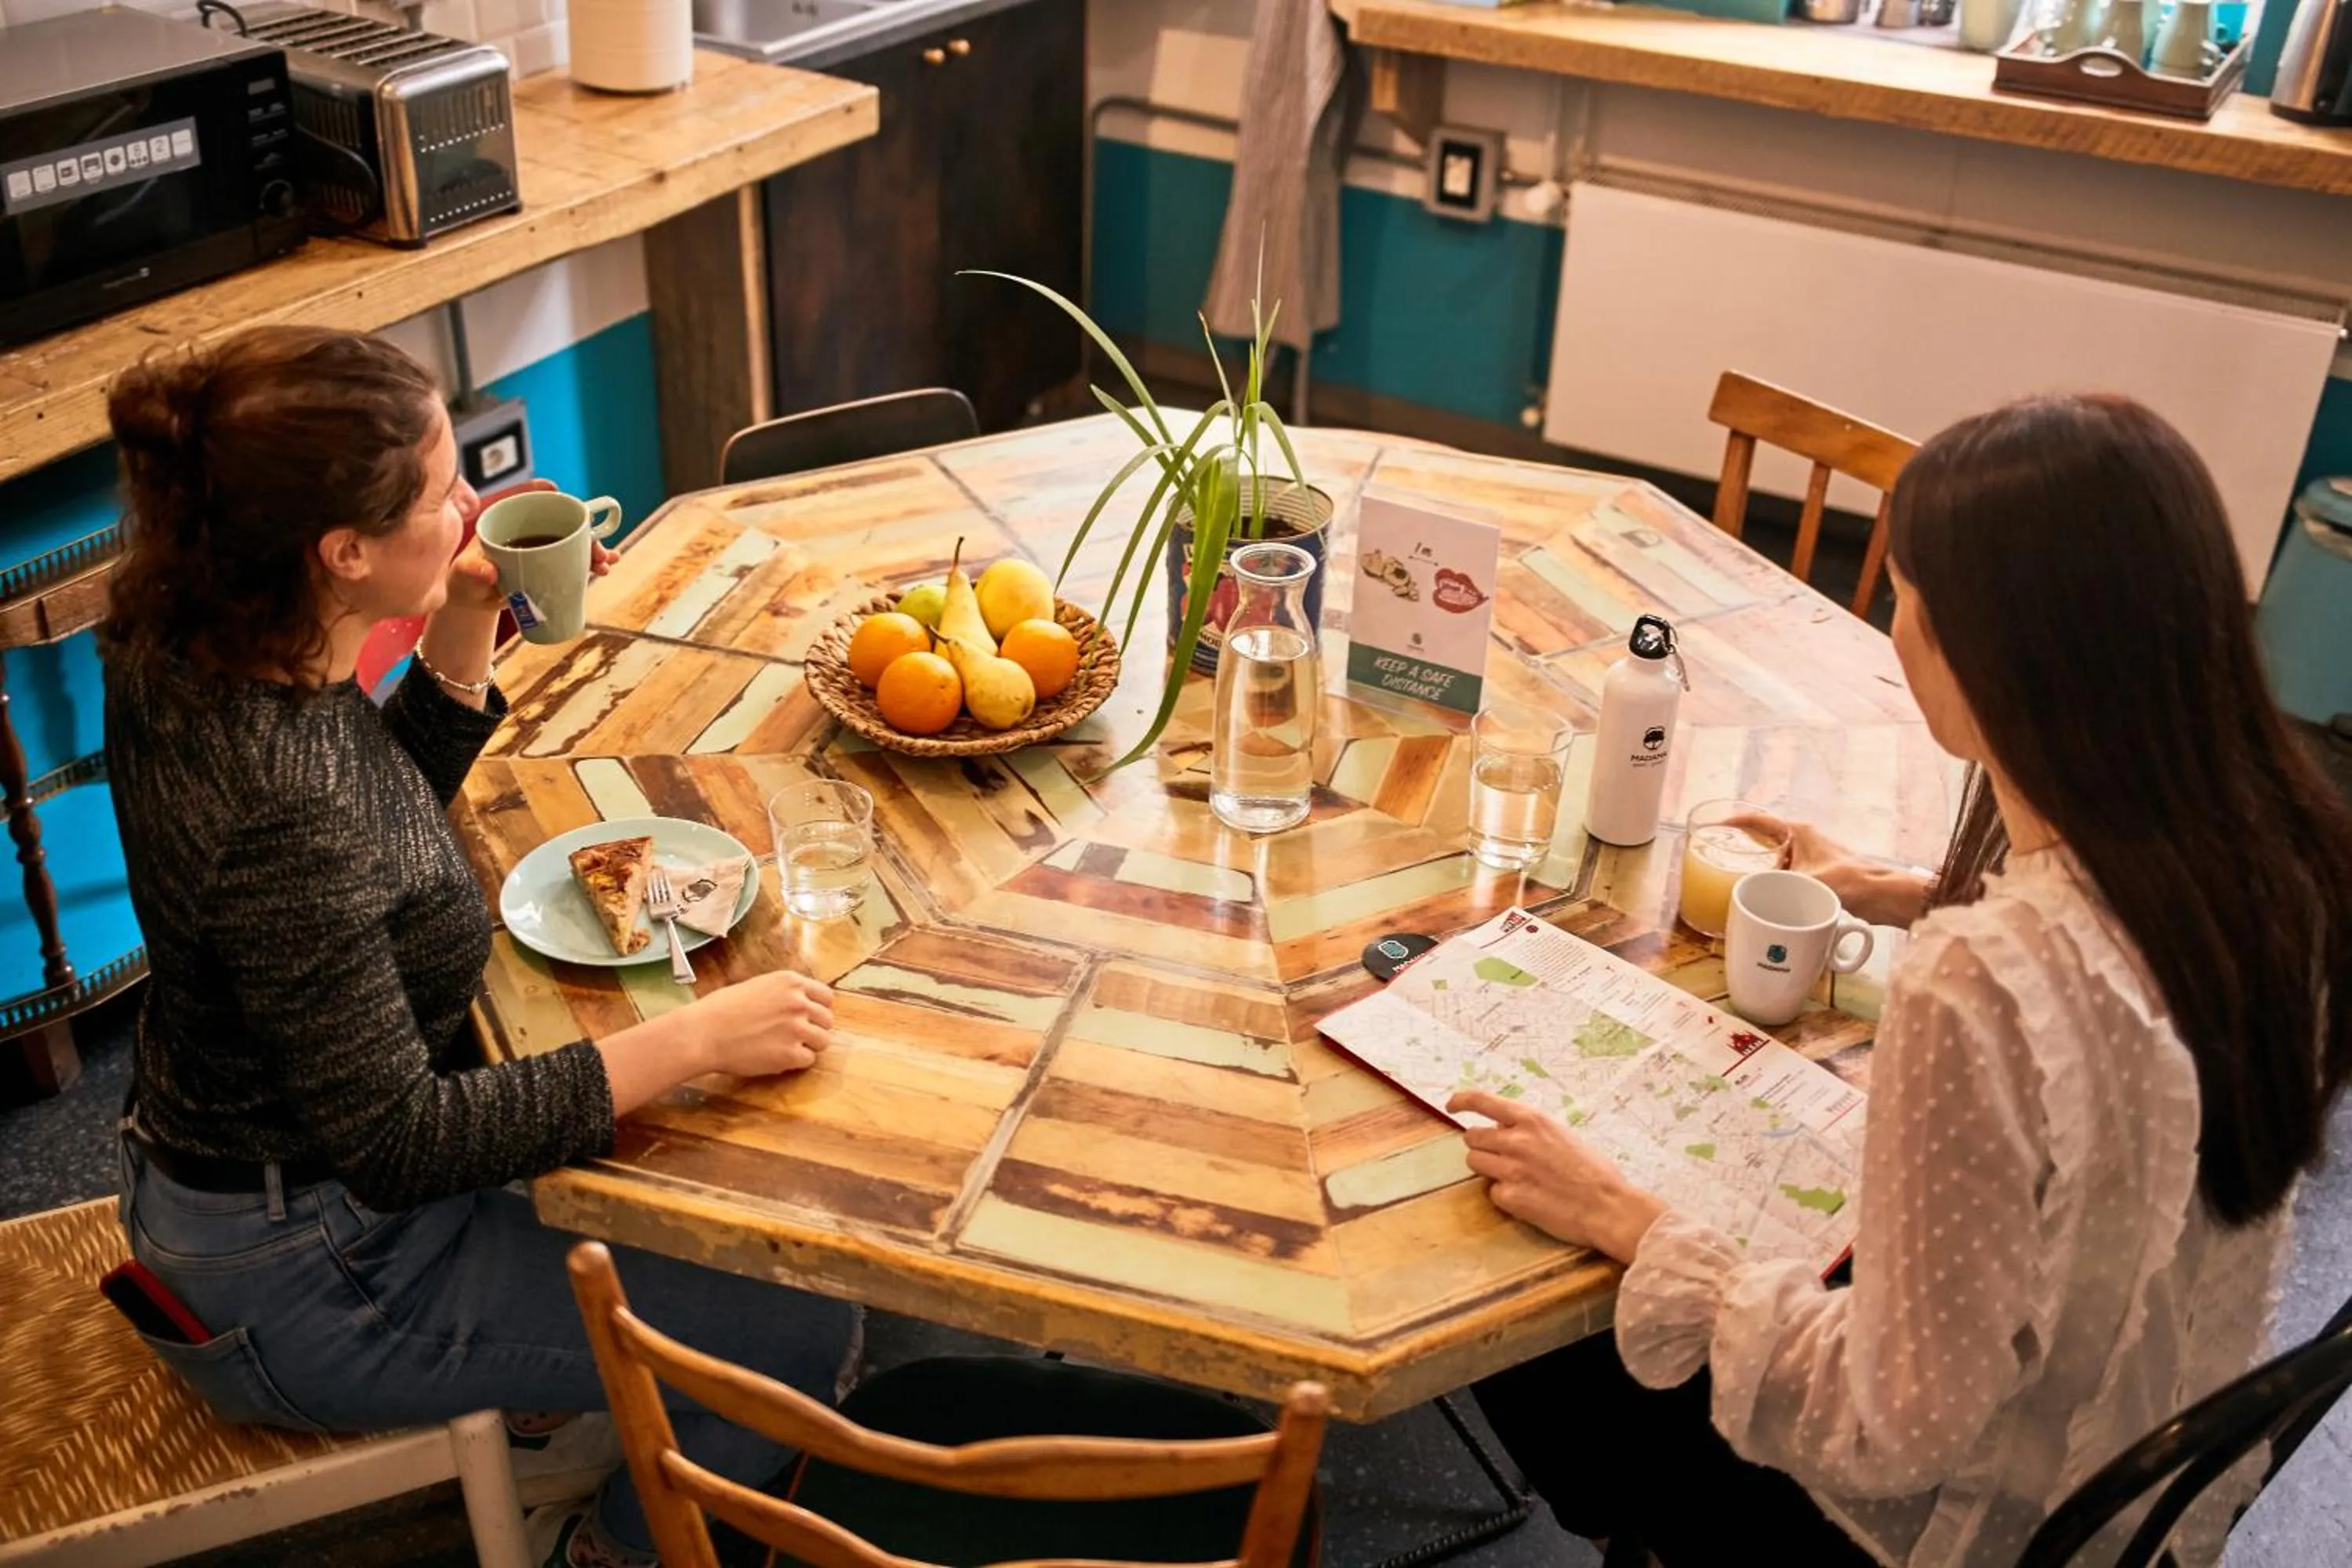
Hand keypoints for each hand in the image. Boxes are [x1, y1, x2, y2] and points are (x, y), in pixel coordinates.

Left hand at [443, 480, 616, 614]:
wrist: (474, 601)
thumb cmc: (465, 582)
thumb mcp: (465, 575)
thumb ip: (472, 572)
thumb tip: (489, 572)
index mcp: (506, 520)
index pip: (529, 501)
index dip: (545, 495)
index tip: (557, 493)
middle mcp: (529, 529)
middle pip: (561, 522)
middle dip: (584, 532)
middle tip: (596, 550)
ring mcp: (543, 547)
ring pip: (574, 541)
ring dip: (594, 549)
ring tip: (606, 563)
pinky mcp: (553, 564)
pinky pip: (577, 559)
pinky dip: (594, 562)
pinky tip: (607, 566)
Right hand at [677, 971, 834, 1078]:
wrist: (702, 1033)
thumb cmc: (720, 1010)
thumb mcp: (756, 986)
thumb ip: (782, 993)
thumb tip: (799, 1002)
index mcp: (790, 982)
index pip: (826, 996)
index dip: (818, 1009)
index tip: (810, 1018)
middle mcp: (798, 1002)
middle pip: (827, 1020)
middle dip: (814, 1029)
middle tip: (794, 1037)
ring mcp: (797, 1028)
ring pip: (823, 1041)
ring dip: (808, 1046)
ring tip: (786, 1048)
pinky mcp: (791, 1053)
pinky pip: (808, 1060)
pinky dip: (796, 1062)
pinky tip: (777, 1058)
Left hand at [1449, 1089, 1665, 1263]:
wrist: (1608, 1207)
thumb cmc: (1594, 1171)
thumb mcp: (1562, 1135)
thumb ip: (1531, 1130)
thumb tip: (1505, 1129)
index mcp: (1531, 1120)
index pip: (1482, 1101)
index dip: (1462, 1101)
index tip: (1452, 1105)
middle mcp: (1515, 1141)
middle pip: (1472, 1137)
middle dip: (1482, 1146)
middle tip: (1501, 1156)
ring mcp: (1510, 1170)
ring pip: (1474, 1163)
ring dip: (1488, 1169)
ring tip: (1517, 1177)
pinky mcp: (1510, 1197)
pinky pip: (1492, 1192)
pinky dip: (1505, 1196)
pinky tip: (1529, 1199)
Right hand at [1727, 809, 1928, 930]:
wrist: (1882, 895)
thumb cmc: (1850, 881)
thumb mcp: (1807, 883)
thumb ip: (1777, 889)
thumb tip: (1748, 901)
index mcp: (1799, 832)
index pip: (1759, 820)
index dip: (1734, 821)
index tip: (1714, 827)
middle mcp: (1802, 841)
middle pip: (1763, 838)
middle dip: (1741, 846)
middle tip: (1719, 856)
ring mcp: (1808, 857)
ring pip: (1773, 858)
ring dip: (1756, 866)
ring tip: (1733, 877)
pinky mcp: (1814, 874)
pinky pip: (1783, 873)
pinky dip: (1770, 880)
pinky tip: (1760, 894)